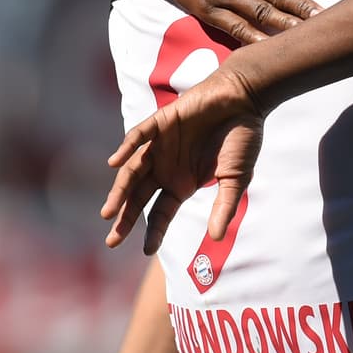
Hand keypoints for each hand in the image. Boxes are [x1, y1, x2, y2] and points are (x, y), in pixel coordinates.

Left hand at [100, 62, 265, 254]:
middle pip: (139, 196)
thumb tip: (215, 238)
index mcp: (182, 183)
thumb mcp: (235, 179)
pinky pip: (139, 136)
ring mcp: (161, 145)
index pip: (161, 212)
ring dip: (120, 190)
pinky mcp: (161, 122)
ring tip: (109, 212)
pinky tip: (115, 162)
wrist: (243, 100)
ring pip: (133, 171)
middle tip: (112, 240)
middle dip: (125, 217)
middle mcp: (166, 167)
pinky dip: (126, 147)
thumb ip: (224, 206)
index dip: (154, 232)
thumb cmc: (241, 139)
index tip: (146, 252)